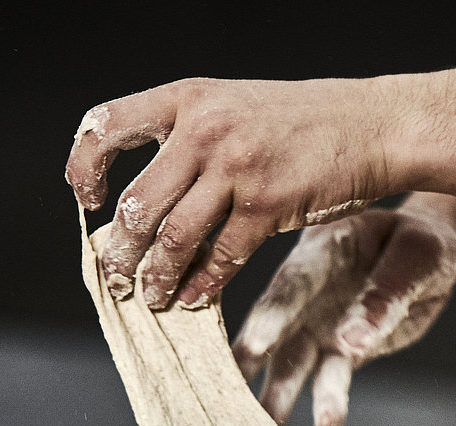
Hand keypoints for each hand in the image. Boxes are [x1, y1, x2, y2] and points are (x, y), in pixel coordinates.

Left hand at [65, 76, 396, 308]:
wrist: (370, 126)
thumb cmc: (302, 124)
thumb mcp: (233, 106)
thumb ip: (189, 138)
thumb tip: (146, 198)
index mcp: (188, 97)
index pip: (107, 125)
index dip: (85, 167)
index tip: (90, 200)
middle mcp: (206, 129)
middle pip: (139, 203)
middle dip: (119, 251)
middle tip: (115, 277)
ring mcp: (237, 168)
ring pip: (173, 237)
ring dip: (155, 276)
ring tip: (149, 296)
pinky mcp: (267, 205)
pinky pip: (221, 257)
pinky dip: (202, 285)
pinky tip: (192, 299)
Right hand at [232, 202, 455, 425]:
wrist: (430, 259)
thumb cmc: (420, 244)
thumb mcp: (418, 257)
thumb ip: (385, 295)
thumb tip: (351, 343)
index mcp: (324, 249)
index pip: (293, 283)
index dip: (273, 314)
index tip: (255, 344)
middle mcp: (310, 290)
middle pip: (277, 326)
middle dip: (252, 358)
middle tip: (231, 387)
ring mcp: (319, 324)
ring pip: (293, 363)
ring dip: (279, 395)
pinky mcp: (338, 353)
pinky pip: (328, 381)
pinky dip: (327, 404)